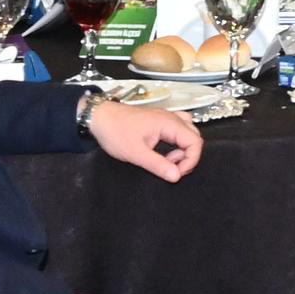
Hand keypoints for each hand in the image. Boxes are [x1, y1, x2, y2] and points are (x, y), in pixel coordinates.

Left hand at [82, 98, 201, 178]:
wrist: (99, 117)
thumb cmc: (115, 132)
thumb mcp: (136, 153)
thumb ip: (158, 165)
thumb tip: (176, 176)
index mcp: (169, 123)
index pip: (195, 142)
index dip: (191, 161)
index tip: (177, 173)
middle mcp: (172, 118)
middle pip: (195, 137)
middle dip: (188, 156)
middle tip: (172, 168)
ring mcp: (166, 118)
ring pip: (188, 133)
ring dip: (183, 148)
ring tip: (167, 159)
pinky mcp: (159, 121)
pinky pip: (179, 130)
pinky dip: (177, 142)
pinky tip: (165, 150)